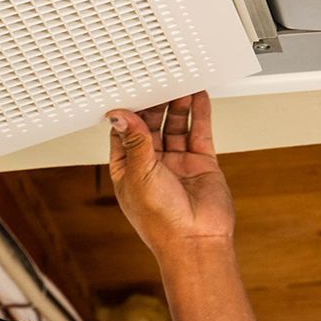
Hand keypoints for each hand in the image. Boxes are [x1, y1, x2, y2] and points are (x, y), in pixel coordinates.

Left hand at [105, 92, 235, 250]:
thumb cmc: (161, 220)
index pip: (124, 134)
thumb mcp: (140, 174)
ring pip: (175, 126)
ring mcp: (177, 163)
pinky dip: (198, 113)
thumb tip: (119, 115)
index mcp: (129, 171)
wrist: (195, 240)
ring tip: (178, 82)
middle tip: (157, 80)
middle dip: (154, 104)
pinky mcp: (200, 162)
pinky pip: (198, 132)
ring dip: (176, 105)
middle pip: (151, 125)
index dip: (127, 112)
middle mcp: (152, 166)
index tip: (129, 89)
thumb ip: (134, 141)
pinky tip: (197, 96)